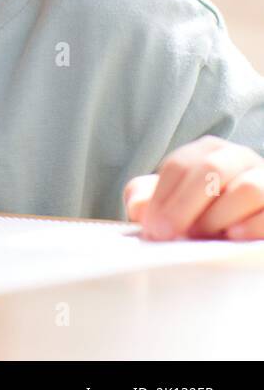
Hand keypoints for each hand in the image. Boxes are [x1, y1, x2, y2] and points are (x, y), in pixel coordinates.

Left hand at [123, 135, 263, 239]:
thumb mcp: (169, 201)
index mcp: (208, 152)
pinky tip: (232, 237)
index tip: (151, 228)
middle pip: (210, 170)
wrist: (238, 224)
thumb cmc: (199, 212)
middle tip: (167, 235)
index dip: (161, 198)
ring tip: (201, 237)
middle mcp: (240, 158)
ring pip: (247, 189)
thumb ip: (146, 199)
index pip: (179, 166)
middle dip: (183, 206)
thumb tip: (139, 208)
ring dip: (218, 217)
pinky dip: (250, 227)